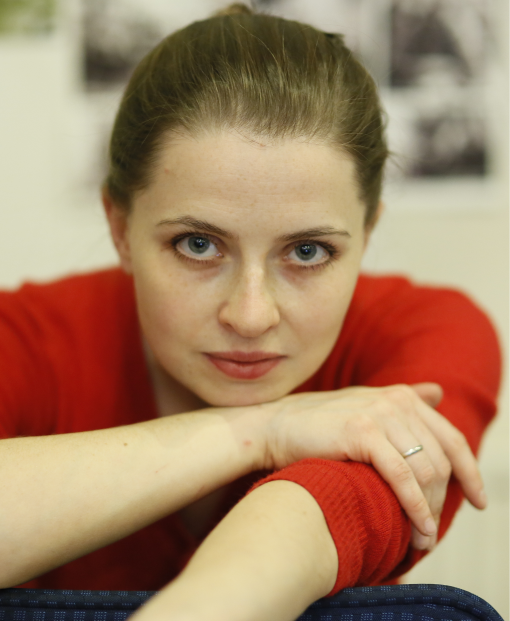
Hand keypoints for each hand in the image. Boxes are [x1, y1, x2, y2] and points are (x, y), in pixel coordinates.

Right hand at [260, 383, 485, 547]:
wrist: (275, 426)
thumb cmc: (319, 423)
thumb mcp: (365, 404)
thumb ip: (404, 399)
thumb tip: (438, 392)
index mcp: (402, 397)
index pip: (451, 438)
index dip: (470, 472)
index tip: (478, 501)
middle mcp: (396, 402)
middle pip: (442, 459)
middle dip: (445, 501)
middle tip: (432, 531)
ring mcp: (380, 415)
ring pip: (426, 470)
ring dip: (430, 510)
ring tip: (422, 538)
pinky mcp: (362, 432)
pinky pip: (402, 476)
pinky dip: (415, 506)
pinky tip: (417, 528)